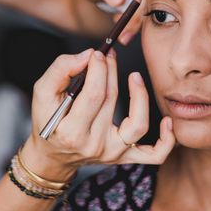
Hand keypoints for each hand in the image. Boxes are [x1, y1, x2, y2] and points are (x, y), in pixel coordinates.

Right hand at [21, 48, 174, 181]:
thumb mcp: (42, 92)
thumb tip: (88, 55)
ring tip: (135, 77)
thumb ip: (61, 69)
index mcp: (71, 132)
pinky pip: (153, 155)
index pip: (93, 95)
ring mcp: (112, 154)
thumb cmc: (47, 119)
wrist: (52, 155)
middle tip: (109, 55)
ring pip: (137, 125)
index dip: (99, 70)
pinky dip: (166, 141)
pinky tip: (168, 121)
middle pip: (112, 101)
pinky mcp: (125, 157)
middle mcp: (94, 145)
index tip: (98, 53)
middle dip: (111, 71)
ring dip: (140, 97)